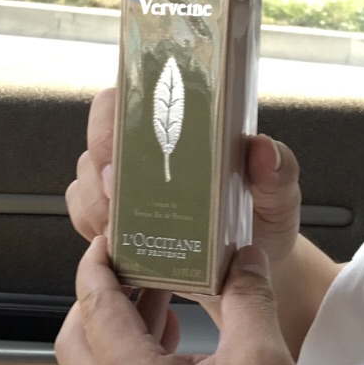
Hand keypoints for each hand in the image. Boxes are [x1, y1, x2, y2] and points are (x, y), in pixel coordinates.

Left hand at [57, 236, 339, 364]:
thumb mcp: (263, 361)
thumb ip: (248, 297)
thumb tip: (242, 258)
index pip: (93, 305)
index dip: (97, 263)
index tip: (112, 234)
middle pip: (76, 339)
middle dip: (98, 295)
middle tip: (138, 263)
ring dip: (118, 328)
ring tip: (164, 295)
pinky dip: (134, 360)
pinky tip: (181, 348)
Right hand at [67, 88, 302, 262]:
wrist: (251, 269)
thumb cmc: (263, 216)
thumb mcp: (280, 193)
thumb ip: (278, 170)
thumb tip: (263, 150)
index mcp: (184, 123)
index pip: (133, 94)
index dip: (117, 116)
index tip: (122, 147)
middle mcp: (147, 146)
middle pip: (99, 137)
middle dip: (102, 168)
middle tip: (120, 199)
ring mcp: (125, 182)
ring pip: (86, 180)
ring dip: (98, 205)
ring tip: (125, 229)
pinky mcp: (114, 218)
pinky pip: (83, 217)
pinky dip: (94, 230)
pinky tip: (119, 245)